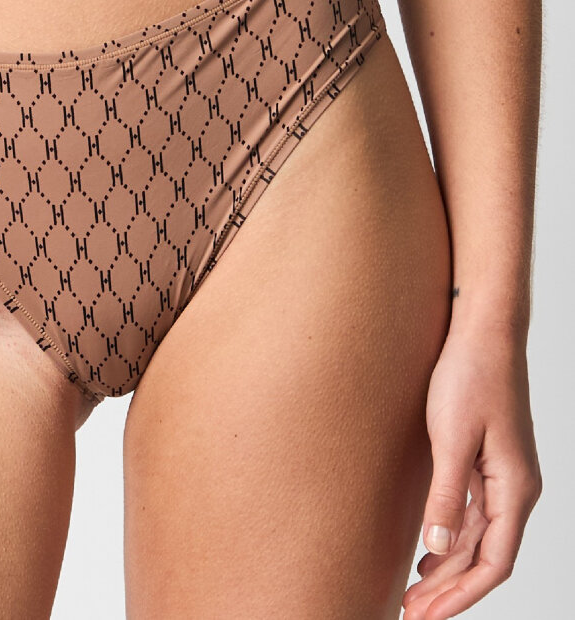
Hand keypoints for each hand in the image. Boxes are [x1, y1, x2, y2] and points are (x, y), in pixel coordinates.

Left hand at [401, 313, 541, 618]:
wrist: (481, 332)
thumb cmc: (470, 377)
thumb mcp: (451, 437)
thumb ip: (445, 495)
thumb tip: (437, 547)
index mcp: (515, 489)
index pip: (493, 563)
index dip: (460, 595)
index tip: (426, 616)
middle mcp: (515, 489)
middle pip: (484, 556)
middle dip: (449, 589)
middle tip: (409, 613)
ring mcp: (502, 475)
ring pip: (478, 538)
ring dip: (447, 566)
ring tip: (413, 591)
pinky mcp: (485, 460)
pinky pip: (472, 513)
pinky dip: (450, 536)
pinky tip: (428, 548)